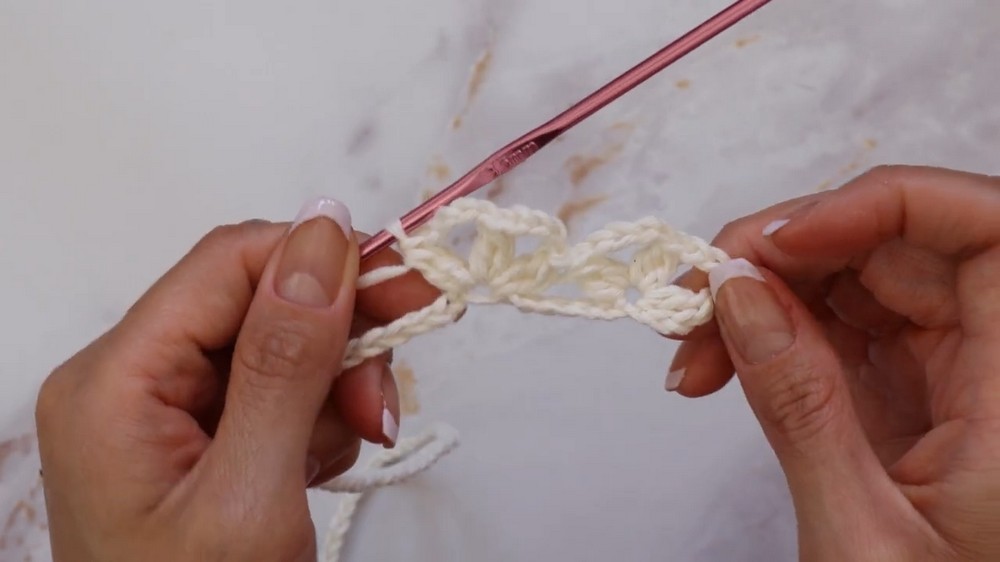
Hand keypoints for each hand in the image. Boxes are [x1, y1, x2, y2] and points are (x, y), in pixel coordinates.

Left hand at [35, 198, 439, 560]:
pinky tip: (328, 457)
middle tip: (400, 366)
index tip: (406, 279)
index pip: (228, 264)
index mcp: (116, 382)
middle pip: (257, 301)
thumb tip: (322, 235)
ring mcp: (164, 411)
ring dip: (338, 381)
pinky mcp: (200, 437)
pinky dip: (320, 416)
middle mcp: (130, 382)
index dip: (322, 259)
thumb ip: (285, 362)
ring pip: (278, 345)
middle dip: (339, 334)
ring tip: (361, 435)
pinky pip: (277, 390)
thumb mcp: (251, 494)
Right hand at [668, 166, 999, 559]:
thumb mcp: (861, 538)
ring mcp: (952, 373)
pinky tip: (720, 365)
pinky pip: (839, 327)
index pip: (986, 229)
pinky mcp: (908, 391)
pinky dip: (772, 335)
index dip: (881, 205)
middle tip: (698, 300)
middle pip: (900, 244)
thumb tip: (738, 293)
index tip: (777, 244)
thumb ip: (800, 408)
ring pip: (858, 279)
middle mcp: (999, 363)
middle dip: (786, 256)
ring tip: (693, 353)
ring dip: (765, 296)